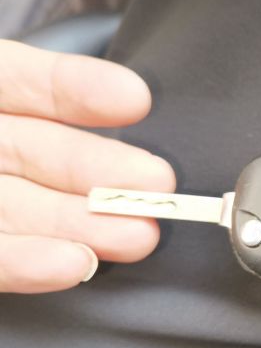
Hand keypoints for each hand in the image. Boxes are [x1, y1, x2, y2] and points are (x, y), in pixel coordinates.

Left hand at [0, 40, 174, 292]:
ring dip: (84, 228)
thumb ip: (12, 84)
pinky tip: (74, 263)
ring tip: (137, 237)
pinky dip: (30, 264)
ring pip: (22, 214)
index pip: (21, 83)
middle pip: (37, 155)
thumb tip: (111, 94)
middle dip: (104, 173)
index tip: (133, 99)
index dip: (76, 90)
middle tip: (158, 190)